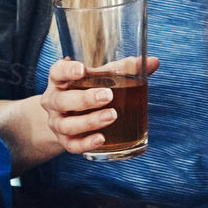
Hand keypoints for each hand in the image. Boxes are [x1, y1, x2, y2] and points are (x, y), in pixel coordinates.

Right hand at [40, 55, 159, 154]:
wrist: (67, 115)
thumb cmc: (86, 89)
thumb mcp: (99, 76)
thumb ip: (124, 69)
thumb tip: (153, 62)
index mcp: (60, 81)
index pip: (57, 72)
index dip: (67, 71)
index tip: (82, 69)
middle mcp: (54, 101)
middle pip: (63, 101)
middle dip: (85, 99)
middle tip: (107, 96)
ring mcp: (58, 123)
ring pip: (68, 125)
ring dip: (90, 121)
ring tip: (112, 116)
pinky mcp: (65, 141)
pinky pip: (72, 145)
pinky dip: (86, 143)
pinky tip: (102, 139)